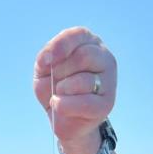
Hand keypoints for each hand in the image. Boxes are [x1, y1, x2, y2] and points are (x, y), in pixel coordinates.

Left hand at [33, 27, 116, 153]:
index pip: (78, 35)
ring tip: (59, 95)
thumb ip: (45, 58)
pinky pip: (85, 102)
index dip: (60, 46)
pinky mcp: (107, 103)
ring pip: (83, 80)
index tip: (45, 61)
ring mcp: (109, 81)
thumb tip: (47, 59)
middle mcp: (104, 58)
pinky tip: (58, 105)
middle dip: (60, 71)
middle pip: (83, 56)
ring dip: (62, 90)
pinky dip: (65, 105)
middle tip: (54, 82)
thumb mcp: (43, 70)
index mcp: (89, 43)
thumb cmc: (54, 89)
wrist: (61, 118)